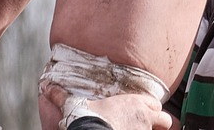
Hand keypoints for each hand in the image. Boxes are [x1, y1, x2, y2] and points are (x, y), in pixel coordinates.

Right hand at [43, 86, 173, 129]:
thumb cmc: (87, 120)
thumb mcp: (75, 105)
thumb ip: (63, 96)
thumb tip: (48, 88)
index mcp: (132, 104)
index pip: (153, 104)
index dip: (149, 109)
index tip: (143, 113)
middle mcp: (143, 119)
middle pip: (164, 120)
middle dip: (159, 123)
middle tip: (147, 127)